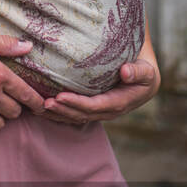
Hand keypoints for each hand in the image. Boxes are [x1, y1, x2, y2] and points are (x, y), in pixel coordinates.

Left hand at [41, 18, 160, 125]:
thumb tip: (125, 72)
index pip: (95, 106)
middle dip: (63, 110)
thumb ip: (139, 72)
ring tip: (39, 107)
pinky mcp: (93, 106)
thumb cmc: (145, 71)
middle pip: (82, 114)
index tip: (60, 96)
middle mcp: (108, 111)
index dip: (77, 103)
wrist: (145, 76)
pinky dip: (59, 111)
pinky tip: (43, 107)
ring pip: (76, 116)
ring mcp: (100, 111)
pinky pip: (75, 111)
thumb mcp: (147, 71)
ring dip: (58, 113)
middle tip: (44, 103)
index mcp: (120, 103)